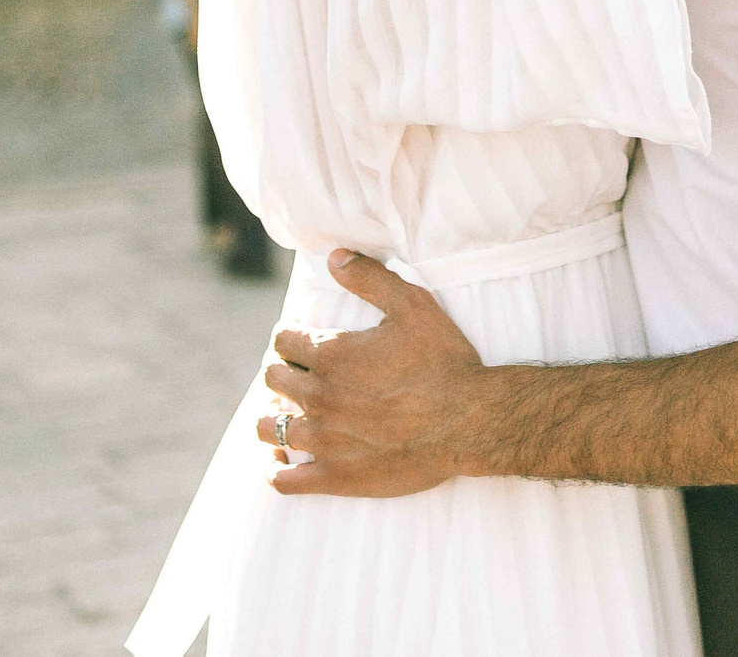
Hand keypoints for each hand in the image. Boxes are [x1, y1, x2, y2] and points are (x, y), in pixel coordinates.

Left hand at [256, 251, 485, 498]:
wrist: (468, 421)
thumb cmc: (443, 361)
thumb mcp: (412, 305)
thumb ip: (370, 278)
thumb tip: (334, 257)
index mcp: (331, 355)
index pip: (284, 341)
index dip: (290, 336)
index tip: (299, 340)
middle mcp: (318, 397)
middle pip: (273, 380)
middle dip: (281, 371)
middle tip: (295, 373)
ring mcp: (323, 440)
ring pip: (269, 428)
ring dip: (270, 417)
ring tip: (281, 414)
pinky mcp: (334, 476)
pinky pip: (284, 480)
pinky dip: (275, 469)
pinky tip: (279, 462)